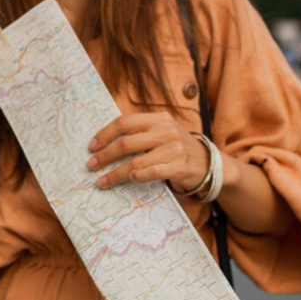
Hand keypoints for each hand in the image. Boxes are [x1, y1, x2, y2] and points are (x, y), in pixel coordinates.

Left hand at [87, 112, 209, 192]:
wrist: (209, 163)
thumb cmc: (176, 148)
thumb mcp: (162, 131)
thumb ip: (140, 131)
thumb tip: (105, 140)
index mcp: (159, 118)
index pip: (124, 123)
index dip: (104, 134)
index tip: (91, 147)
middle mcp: (166, 131)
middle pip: (126, 143)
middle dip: (104, 156)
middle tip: (91, 165)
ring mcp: (174, 149)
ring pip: (135, 162)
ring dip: (114, 173)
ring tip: (101, 181)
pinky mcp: (179, 168)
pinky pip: (150, 173)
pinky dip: (136, 177)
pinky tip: (128, 179)